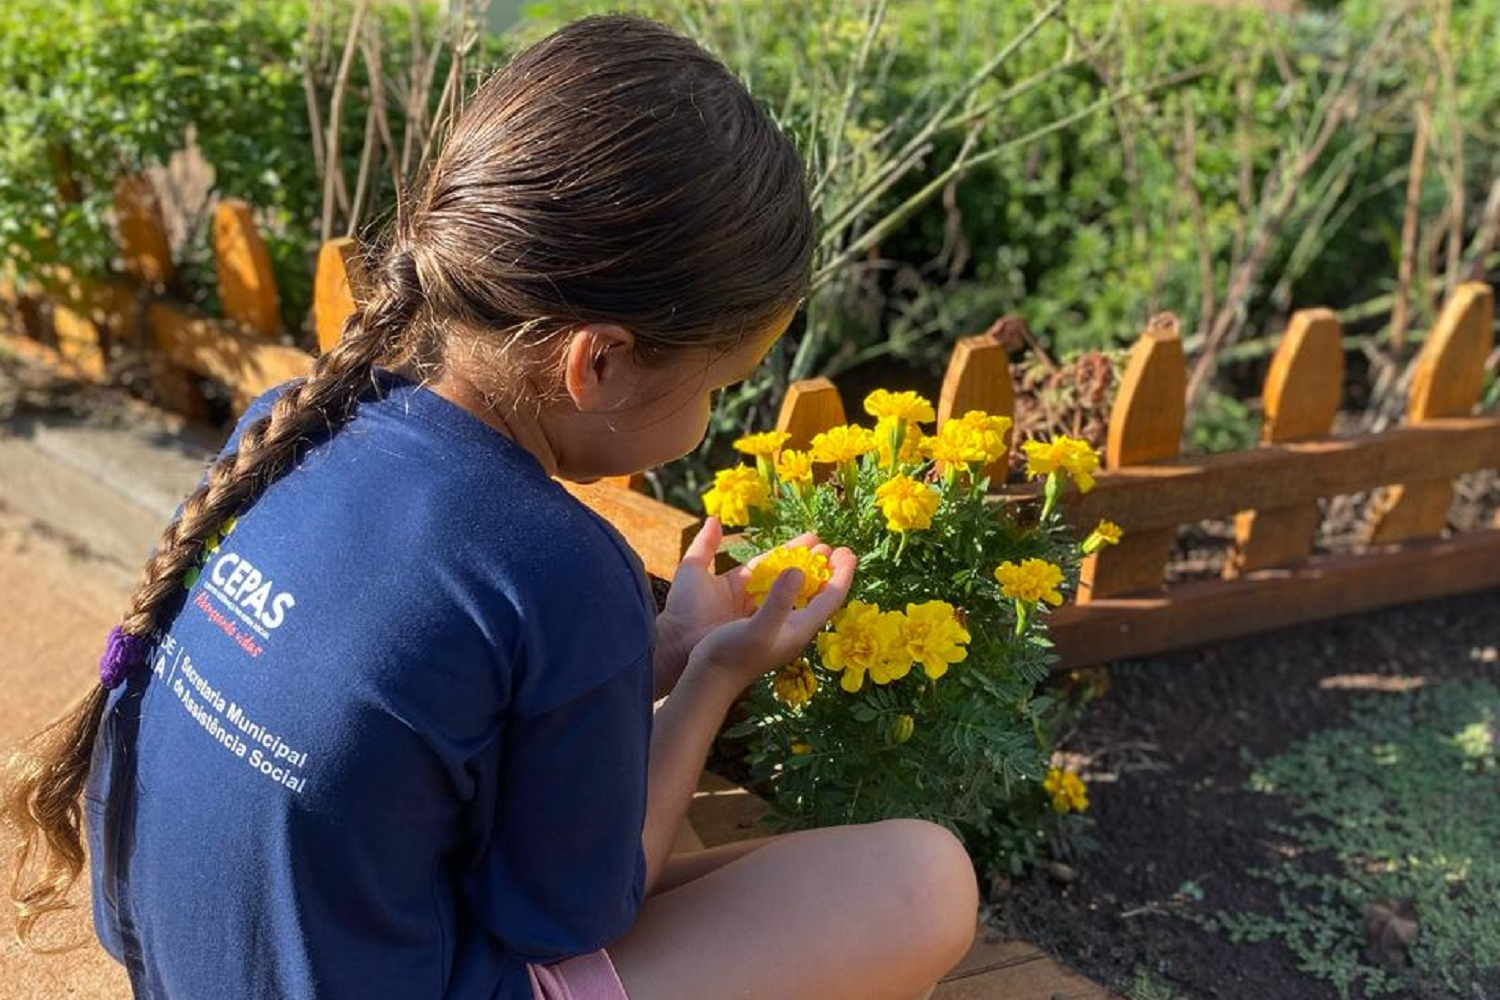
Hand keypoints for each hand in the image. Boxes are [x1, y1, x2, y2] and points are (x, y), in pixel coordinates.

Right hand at [665, 518, 854, 694]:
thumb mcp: (758, 628)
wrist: (709, 681)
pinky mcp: (765, 629)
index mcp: (799, 629)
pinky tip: (781, 576)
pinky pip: (787, 600)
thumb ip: (779, 601)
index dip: (842, 573)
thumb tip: (798, 570)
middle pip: (821, 596)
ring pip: (804, 598)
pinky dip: (789, 583)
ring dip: (811, 575)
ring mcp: (780, 630)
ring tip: (813, 555)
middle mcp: (794, 630)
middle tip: (834, 548)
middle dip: (829, 571)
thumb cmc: (732, 656)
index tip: (847, 551)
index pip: (831, 598)